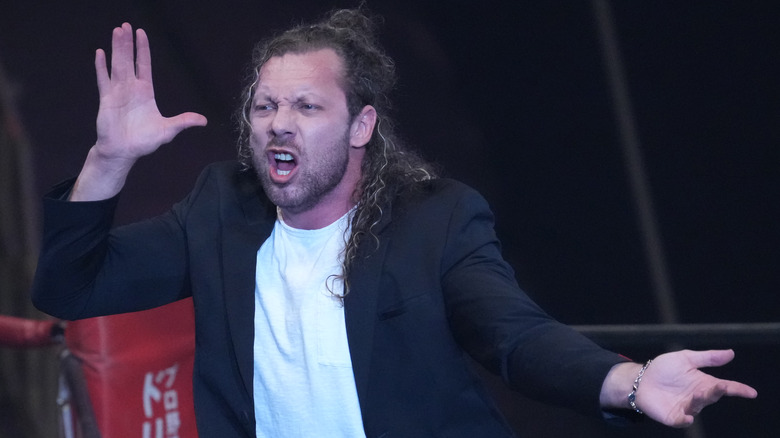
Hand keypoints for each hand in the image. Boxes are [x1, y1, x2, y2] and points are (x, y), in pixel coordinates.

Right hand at [71, 23, 206, 200]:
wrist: (124, 152)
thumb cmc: (144, 141)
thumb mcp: (168, 130)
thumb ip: (183, 122)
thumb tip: (203, 121)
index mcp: (145, 92)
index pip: (144, 65)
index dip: (143, 49)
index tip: (141, 33)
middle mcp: (131, 88)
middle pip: (129, 60)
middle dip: (127, 43)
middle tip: (125, 26)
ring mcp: (118, 92)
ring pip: (117, 65)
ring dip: (116, 49)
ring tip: (116, 32)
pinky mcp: (106, 99)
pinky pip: (103, 80)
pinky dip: (101, 67)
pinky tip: (100, 53)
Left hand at [635, 349, 756, 426]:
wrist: (640, 379)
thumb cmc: (663, 369)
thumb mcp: (685, 359)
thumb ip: (708, 358)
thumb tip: (731, 353)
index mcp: (703, 383)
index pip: (725, 388)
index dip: (738, 390)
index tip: (751, 392)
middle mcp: (698, 397)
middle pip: (713, 396)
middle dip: (717, 391)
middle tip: (720, 385)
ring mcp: (686, 408)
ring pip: (698, 406)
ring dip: (700, 400)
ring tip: (698, 392)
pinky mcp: (673, 416)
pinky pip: (682, 420)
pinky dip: (686, 419)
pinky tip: (688, 417)